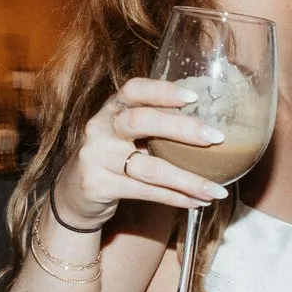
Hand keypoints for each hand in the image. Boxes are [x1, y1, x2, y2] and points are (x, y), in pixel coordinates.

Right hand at [54, 79, 230, 226]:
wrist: (74, 194)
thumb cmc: (114, 158)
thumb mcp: (126, 135)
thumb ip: (155, 126)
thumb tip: (212, 125)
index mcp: (112, 108)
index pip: (134, 90)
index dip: (163, 91)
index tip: (194, 97)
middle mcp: (100, 128)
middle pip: (141, 121)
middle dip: (182, 129)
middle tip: (216, 138)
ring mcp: (96, 157)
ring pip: (149, 167)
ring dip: (188, 179)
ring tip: (217, 189)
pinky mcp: (97, 185)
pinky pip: (144, 192)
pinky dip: (175, 198)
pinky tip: (197, 201)